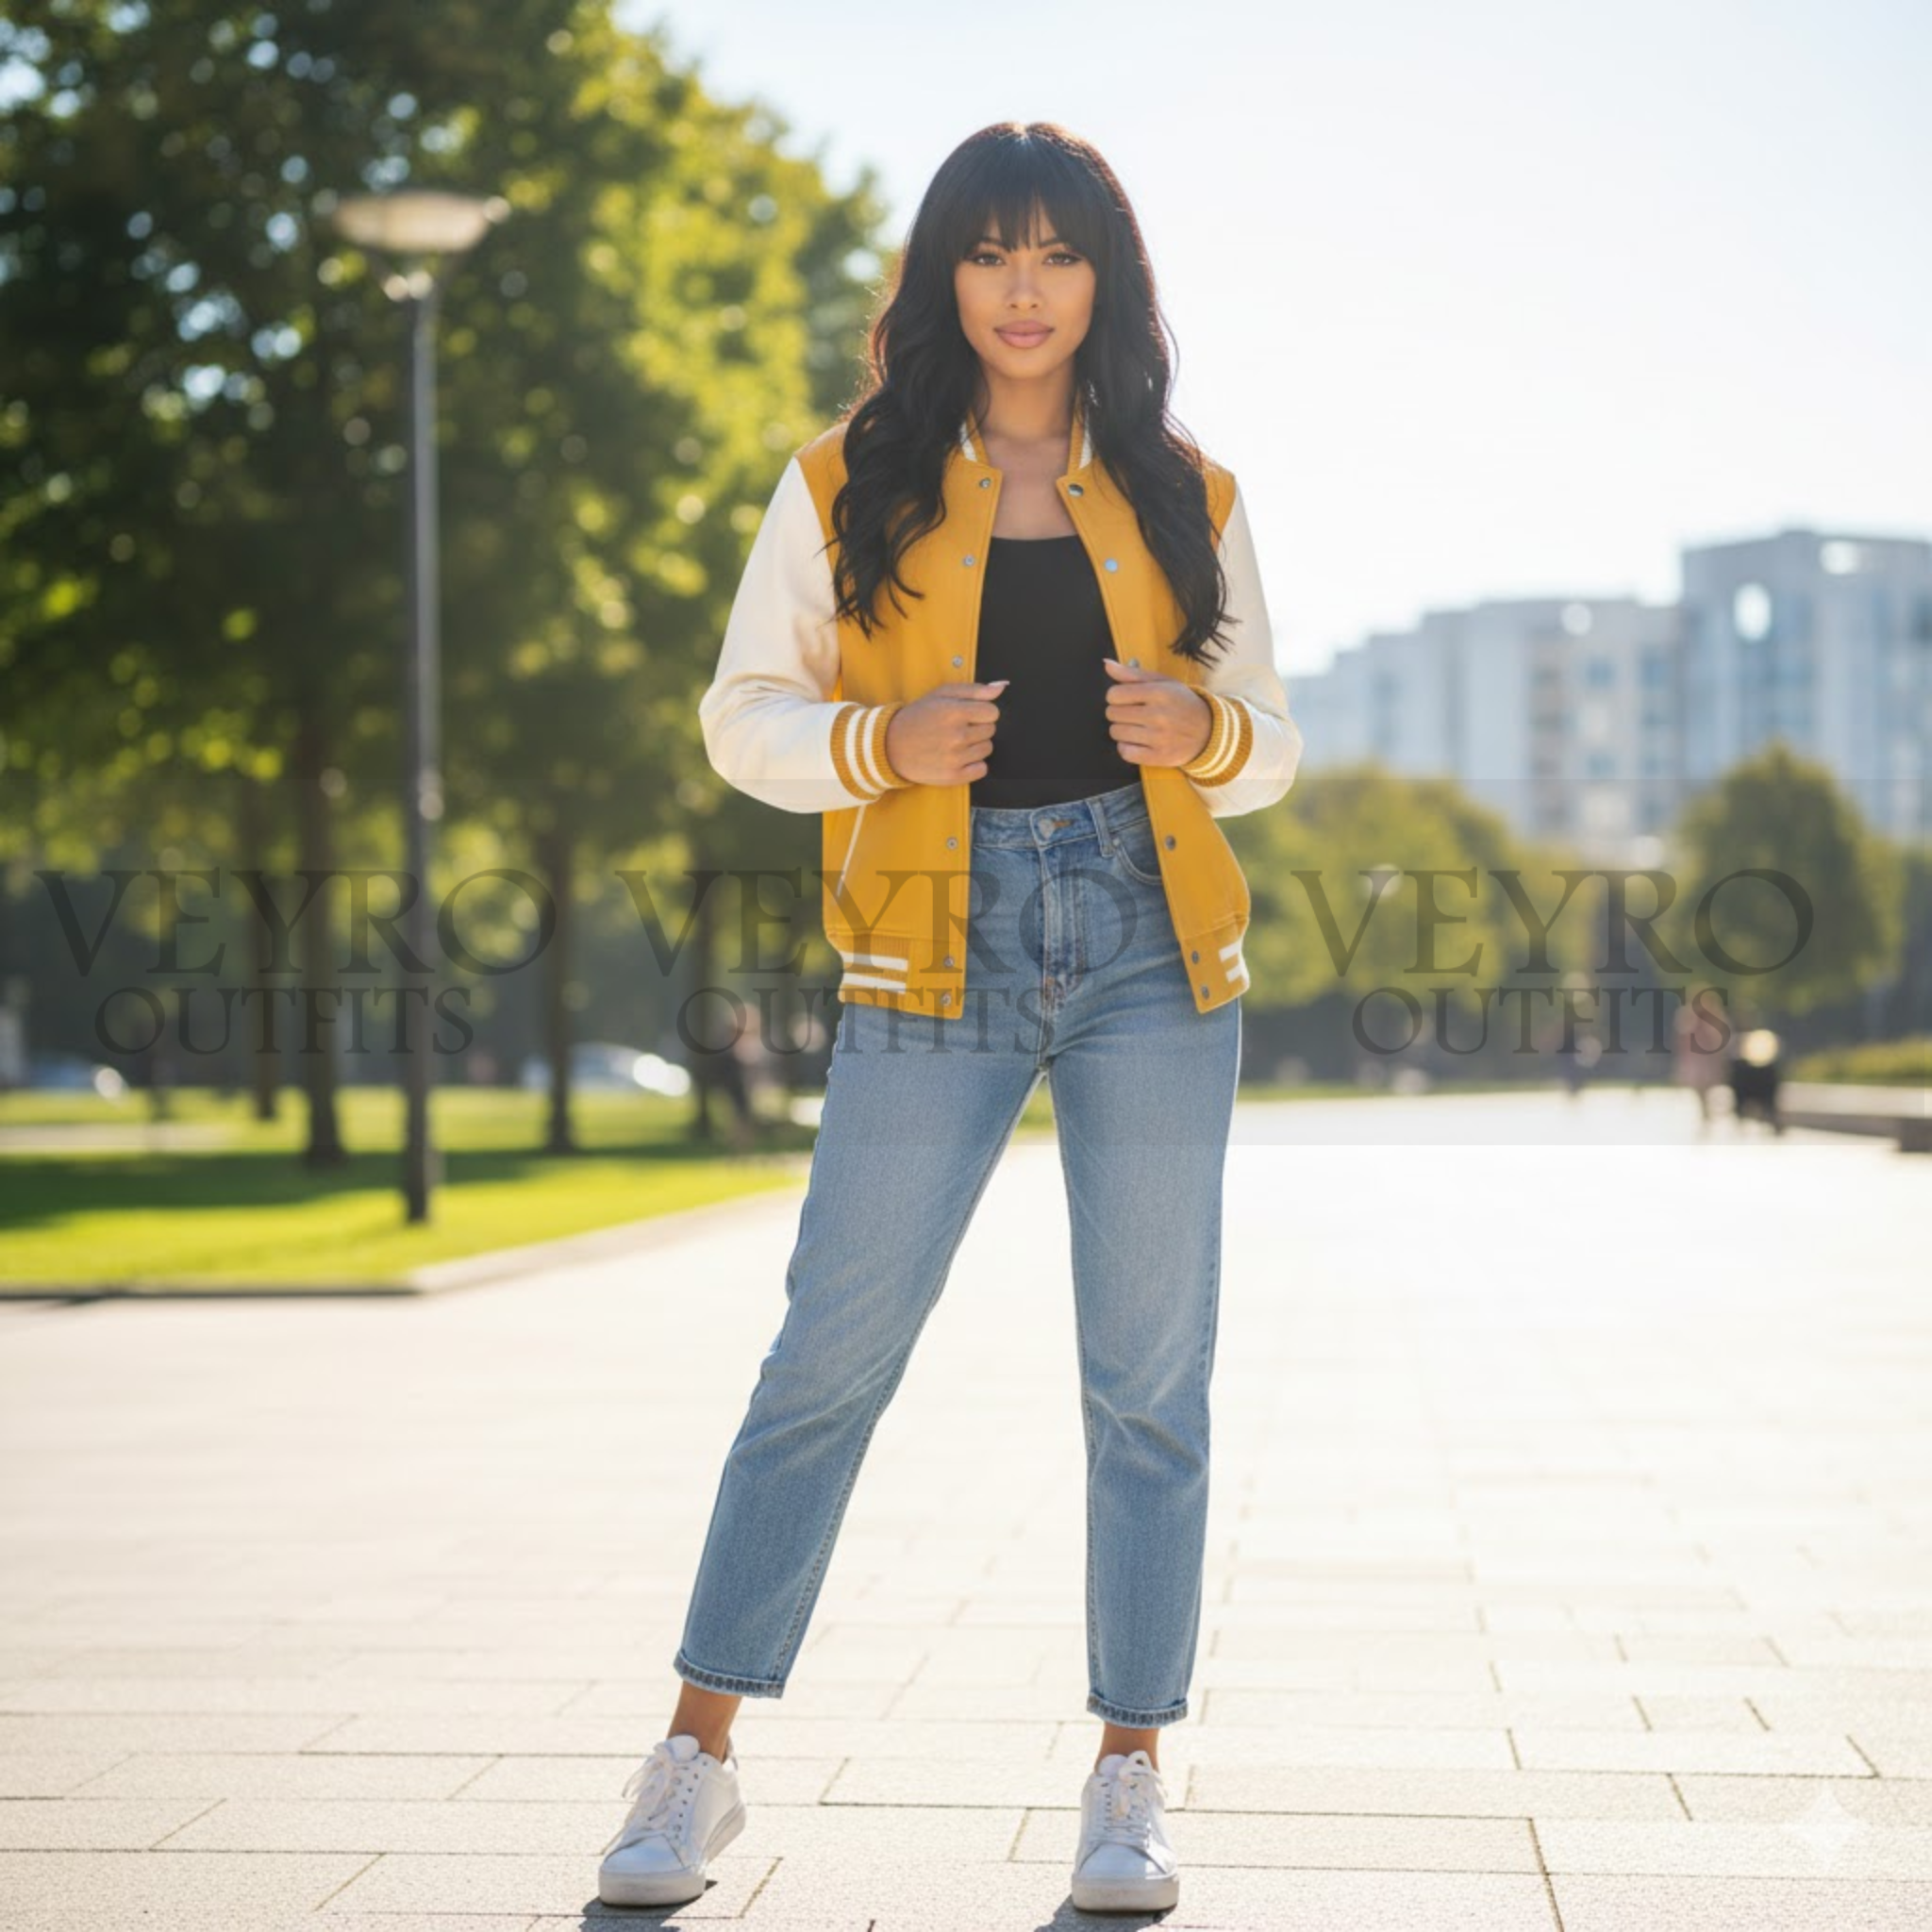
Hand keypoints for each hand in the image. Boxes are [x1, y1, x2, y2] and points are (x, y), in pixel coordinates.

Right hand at [883, 679, 1008, 784]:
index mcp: (954, 712)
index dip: (981, 711)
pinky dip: (974, 765)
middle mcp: (957, 736)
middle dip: (977, 728)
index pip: (992, 712)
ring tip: (954, 742)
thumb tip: (1002, 687)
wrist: (891, 746)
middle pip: (990, 730)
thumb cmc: (919, 716)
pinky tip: (958, 758)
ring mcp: (956, 758)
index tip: (967, 714)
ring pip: (987, 749)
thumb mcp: (942, 694)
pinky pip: (982, 769)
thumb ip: (974, 690)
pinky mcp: (954, 776)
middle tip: (956, 728)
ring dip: (975, 745)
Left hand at [1102, 658, 1212, 766]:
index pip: (1115, 694)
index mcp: (1159, 692)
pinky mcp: (1158, 756)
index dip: (1116, 696)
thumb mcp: (1163, 682)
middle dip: (1118, 712)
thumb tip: (1107, 664)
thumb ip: (1133, 674)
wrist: (1208, 731)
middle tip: (1133, 713)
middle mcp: (1159, 715)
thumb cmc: (1181, 703)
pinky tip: (1136, 742)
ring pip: (1116, 733)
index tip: (1126, 699)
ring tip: (1135, 727)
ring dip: (1121, 730)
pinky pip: (1125, 752)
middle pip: (1112, 714)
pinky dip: (1126, 747)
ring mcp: (1159, 738)